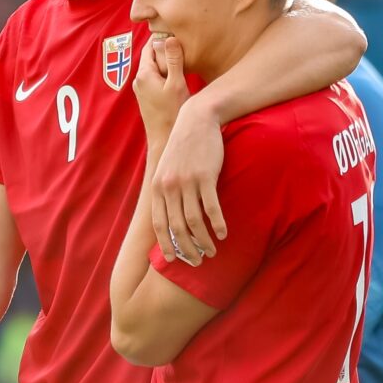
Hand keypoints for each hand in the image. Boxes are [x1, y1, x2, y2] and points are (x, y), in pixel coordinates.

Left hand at [133, 35, 187, 142]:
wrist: (164, 141)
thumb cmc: (172, 114)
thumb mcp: (177, 84)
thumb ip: (174, 60)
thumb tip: (169, 37)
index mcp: (144, 74)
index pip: (150, 46)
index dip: (163, 37)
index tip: (177, 32)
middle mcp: (139, 80)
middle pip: (151, 56)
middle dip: (165, 50)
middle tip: (183, 44)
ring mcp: (142, 90)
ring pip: (154, 68)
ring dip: (167, 63)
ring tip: (183, 60)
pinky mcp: (147, 98)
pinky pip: (155, 78)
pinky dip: (166, 74)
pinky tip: (178, 77)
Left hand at [148, 92, 227, 264]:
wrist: (197, 119)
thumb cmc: (184, 147)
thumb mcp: (167, 168)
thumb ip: (165, 189)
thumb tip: (169, 215)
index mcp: (158, 187)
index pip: (159, 223)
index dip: (165, 244)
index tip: (172, 260)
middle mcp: (169, 187)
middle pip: (176, 227)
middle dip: (186, 249)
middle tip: (197, 262)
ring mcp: (187, 182)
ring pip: (194, 221)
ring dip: (203, 241)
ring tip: (212, 252)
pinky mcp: (205, 176)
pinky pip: (211, 208)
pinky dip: (217, 224)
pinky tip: (224, 234)